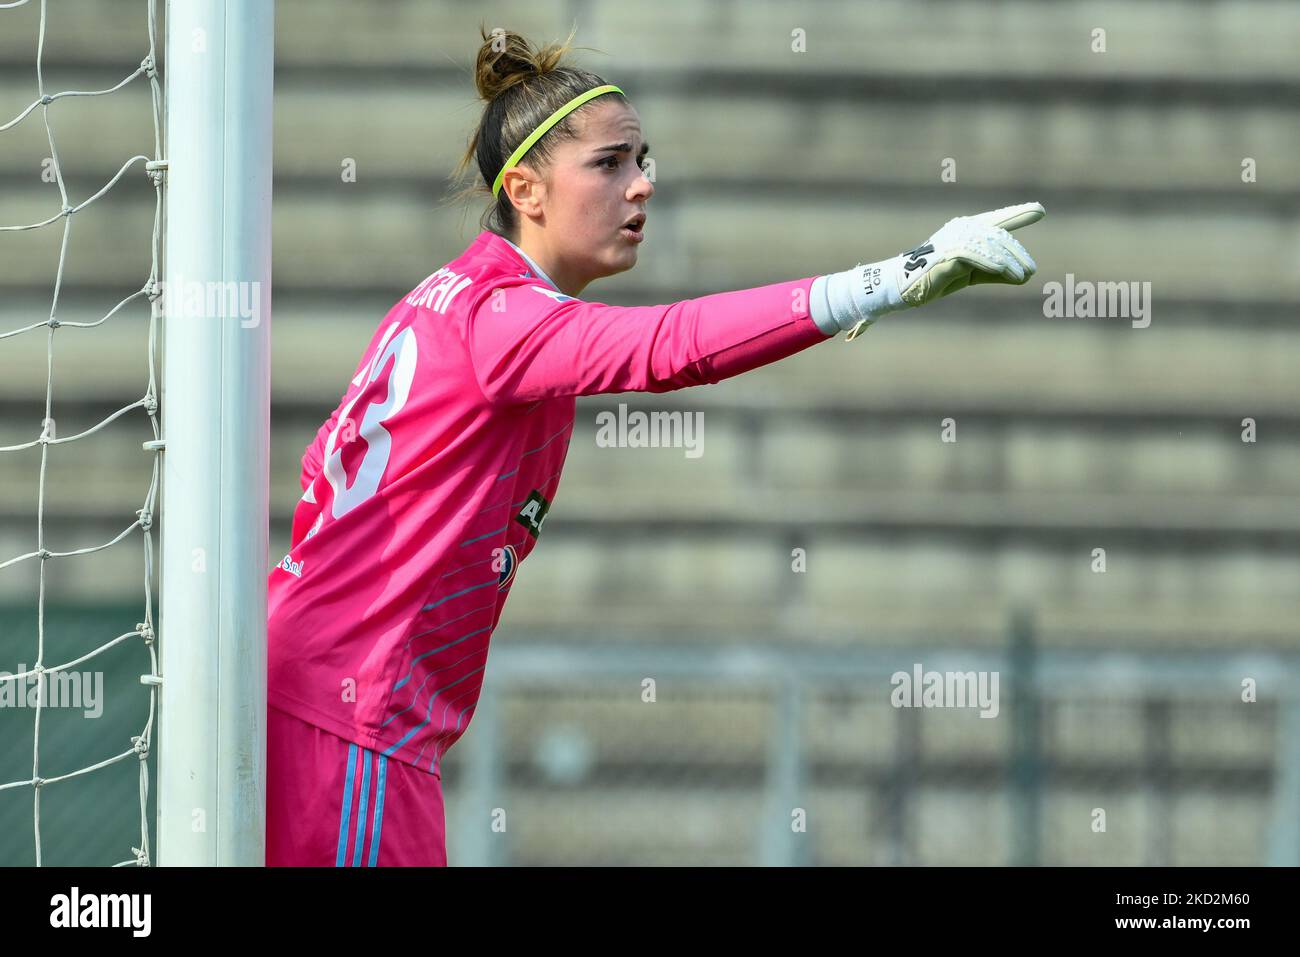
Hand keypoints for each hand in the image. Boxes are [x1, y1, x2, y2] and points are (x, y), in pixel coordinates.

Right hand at [843, 202, 1045, 340]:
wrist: (903, 288)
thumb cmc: (937, 278)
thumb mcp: (971, 274)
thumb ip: (995, 273)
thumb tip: (1024, 276)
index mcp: (966, 230)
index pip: (996, 221)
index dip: (1017, 214)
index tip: (1039, 210)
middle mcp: (961, 230)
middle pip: (997, 236)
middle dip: (1017, 253)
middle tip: (1030, 270)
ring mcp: (953, 240)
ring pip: (989, 246)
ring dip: (1009, 262)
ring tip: (1022, 276)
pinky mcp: (945, 254)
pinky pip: (974, 256)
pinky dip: (993, 264)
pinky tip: (1007, 273)